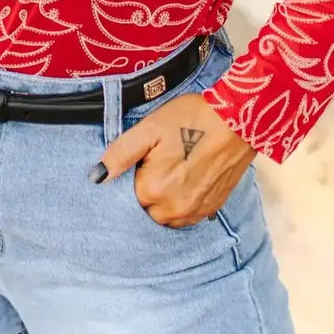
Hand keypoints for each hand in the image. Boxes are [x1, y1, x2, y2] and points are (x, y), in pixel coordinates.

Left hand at [91, 92, 255, 227]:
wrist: (237, 120)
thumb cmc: (192, 119)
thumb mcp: (149, 129)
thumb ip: (120, 154)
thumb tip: (96, 177)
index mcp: (152, 190)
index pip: (128, 195)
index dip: (136, 173)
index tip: (148, 157)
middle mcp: (172, 210)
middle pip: (147, 208)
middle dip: (150, 188)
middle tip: (165, 159)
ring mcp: (194, 212)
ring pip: (167, 214)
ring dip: (166, 197)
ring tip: (179, 167)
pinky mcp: (211, 209)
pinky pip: (187, 214)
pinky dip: (183, 201)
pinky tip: (191, 177)